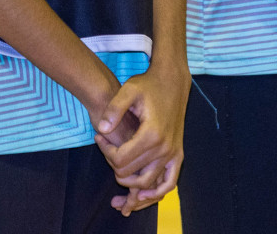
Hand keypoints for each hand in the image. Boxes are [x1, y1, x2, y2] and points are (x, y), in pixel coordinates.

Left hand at [94, 65, 189, 215]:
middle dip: (113, 165)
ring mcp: (173, 154)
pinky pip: (169, 183)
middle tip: (105, 148)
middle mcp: (165, 148)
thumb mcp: (128, 90)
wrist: (172, 81)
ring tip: (115, 173)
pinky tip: (142, 195)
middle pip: (131, 174)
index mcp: (151, 134)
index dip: (105, 152)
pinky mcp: (178, 155)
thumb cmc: (148, 85)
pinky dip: (156, 192)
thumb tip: (101, 129)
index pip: (121, 160)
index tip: (98, 138)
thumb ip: (114, 109)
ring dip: (130, 184)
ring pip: (148, 183)